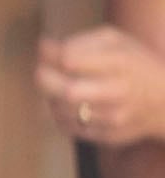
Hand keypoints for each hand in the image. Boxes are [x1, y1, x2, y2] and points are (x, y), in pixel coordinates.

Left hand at [36, 26, 164, 148]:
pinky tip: (69, 104)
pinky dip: (60, 114)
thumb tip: (43, 46)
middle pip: (65, 90)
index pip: (70, 60)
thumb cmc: (135, 64)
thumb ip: (79, 41)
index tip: (48, 50)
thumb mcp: (116, 40)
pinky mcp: (108, 136)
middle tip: (42, 71)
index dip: (52, 55)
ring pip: (62, 111)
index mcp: (120, 61)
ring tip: (57, 86)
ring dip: (50, 97)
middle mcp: (118, 91)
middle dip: (45, 79)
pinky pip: (68, 127)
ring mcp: (113, 117)